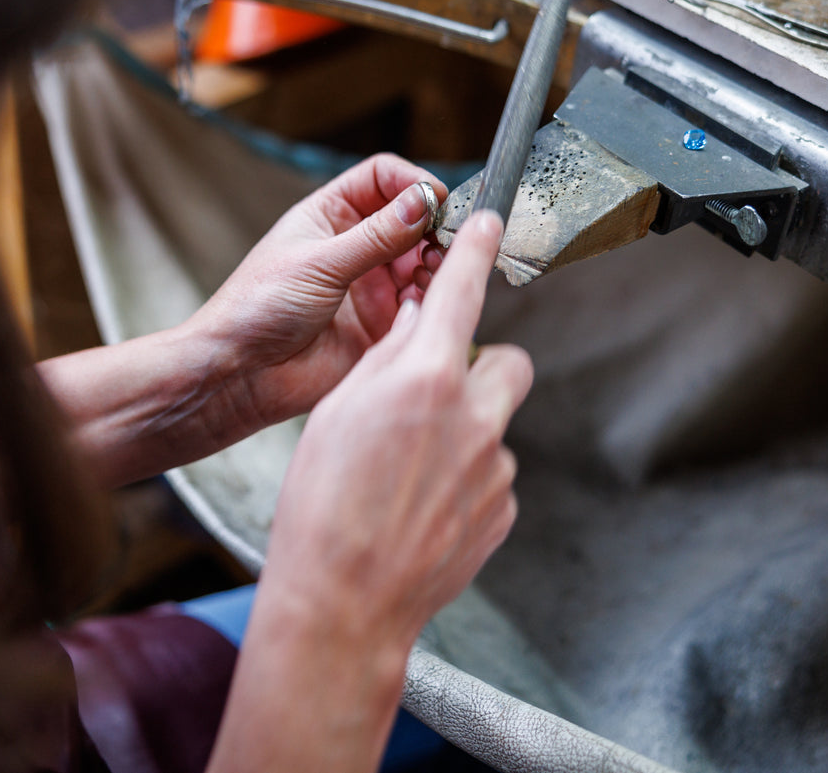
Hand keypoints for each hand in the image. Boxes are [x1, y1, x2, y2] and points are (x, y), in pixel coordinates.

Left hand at [189, 153, 447, 429]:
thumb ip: (375, 236)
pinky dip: (431, 301)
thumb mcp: (319, 262)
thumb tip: (423, 201)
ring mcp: (371, 286)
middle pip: (412, 220)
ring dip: (436, 264)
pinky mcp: (382, 325)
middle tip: (446, 240)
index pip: (382, 178)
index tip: (436, 197)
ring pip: (424, 262)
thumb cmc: (257, 307)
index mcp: (330, 216)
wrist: (239, 372)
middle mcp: (355, 247)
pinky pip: (421, 305)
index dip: (412, 182)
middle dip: (433, 226)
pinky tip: (421, 306)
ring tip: (432, 274)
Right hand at [261, 210, 531, 651]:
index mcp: (424, 379)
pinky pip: (489, 475)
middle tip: (432, 393)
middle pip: (504, 362)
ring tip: (401, 477)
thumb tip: (411, 325)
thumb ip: (383, 360)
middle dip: (478, 366)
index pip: (459, 293)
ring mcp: (493, 468)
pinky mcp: (500, 511)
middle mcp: (473, 416)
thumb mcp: (336, 412)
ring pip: (491, 425)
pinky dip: (461, 481)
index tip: (488, 224)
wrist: (343, 602)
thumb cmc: (322, 508)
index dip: (474, 250)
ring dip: (460, 433)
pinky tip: (416, 509)